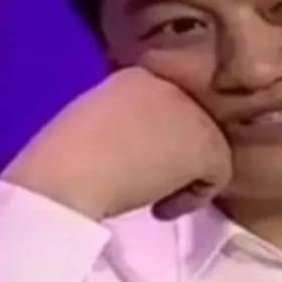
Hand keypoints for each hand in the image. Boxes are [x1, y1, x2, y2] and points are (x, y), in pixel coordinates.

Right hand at [1, 66, 232, 220]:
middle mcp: (169, 83)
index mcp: (135, 74)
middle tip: (148, 184)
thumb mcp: (92, 127)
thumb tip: (142, 149)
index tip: (134, 164)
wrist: (67, 175)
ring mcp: (191, 111)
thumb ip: (123, 125)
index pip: (164, 107)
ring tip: (152, 197)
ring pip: (207, 149)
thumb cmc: (64, 162)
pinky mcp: (206, 143)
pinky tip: (160, 207)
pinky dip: (192, 198)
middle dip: (174, 157)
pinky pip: (218, 174)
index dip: (156, 139)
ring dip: (183, 178)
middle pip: (190, 125)